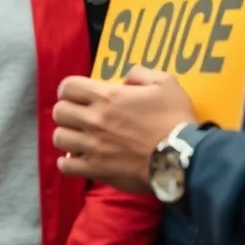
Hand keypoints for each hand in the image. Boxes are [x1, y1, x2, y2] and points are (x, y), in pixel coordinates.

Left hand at [52, 66, 197, 193]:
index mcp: (107, 96)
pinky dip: (68, 162)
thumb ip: (140, 74)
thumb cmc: (175, 119)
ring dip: (67, 136)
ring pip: (59, 138)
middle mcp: (94, 119)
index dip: (70, 89)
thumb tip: (125, 80)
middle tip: (79, 117)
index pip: (68, 87)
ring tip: (79, 138)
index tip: (76, 95)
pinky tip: (76, 159)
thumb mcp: (165, 83)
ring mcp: (93, 146)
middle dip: (67, 111)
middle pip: (59, 112)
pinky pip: (66, 166)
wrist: (185, 158)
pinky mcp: (97, 170)